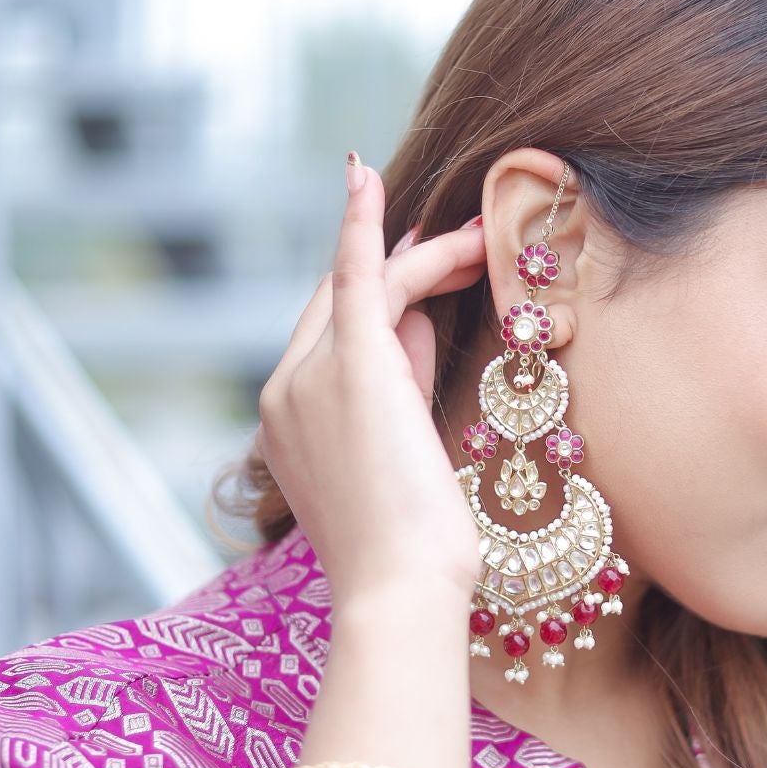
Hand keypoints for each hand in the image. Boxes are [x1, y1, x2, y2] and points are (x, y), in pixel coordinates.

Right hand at [256, 157, 487, 607]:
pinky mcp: (349, 364)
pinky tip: (366, 176)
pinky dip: (362, 224)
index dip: (384, 308)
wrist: (399, 591)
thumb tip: (415, 334)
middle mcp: (284, 394)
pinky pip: (356, 274)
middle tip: (460, 246)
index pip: (336, 344)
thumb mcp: (399, 469)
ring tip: (482, 240)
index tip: (425, 283)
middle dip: (403, 270)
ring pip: (364, 289)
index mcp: (290, 427)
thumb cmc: (409, 558)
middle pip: (341, 306)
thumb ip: (397, 398)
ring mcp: (308, 377)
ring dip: (425, 258)